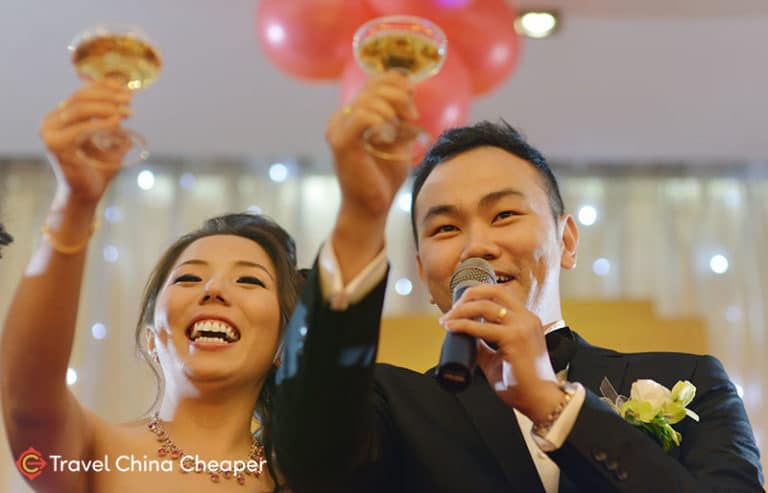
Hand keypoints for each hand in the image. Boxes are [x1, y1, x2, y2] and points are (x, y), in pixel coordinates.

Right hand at [39, 80, 132, 204]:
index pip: (81, 93)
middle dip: (108, 97)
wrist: (88, 193)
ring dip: (107, 107)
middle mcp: (51, 122)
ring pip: (79, 109)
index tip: (125, 90)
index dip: (103, 87)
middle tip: (129, 101)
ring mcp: (50, 133)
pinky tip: (117, 122)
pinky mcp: (55, 146)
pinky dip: (100, 123)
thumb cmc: (99, 167)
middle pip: (80, 98)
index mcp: (60, 117)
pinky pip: (80, 128)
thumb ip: (114, 119)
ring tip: (127, 111)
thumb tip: (129, 98)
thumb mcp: (109, 138)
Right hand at [327, 71, 418, 221]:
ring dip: (392, 109)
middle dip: (399, 96)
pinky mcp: (341, 142)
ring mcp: (338, 128)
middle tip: (412, 117)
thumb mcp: (398, 139)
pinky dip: (379, 120)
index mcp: (353, 114)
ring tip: (402, 129)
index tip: (413, 97)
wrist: (371, 208)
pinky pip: (361, 116)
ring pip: (368, 100)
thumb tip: (409, 91)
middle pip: (373, 87)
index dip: (397, 82)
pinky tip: (388, 134)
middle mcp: (341, 118)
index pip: (374, 82)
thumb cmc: (383, 177)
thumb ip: (400, 117)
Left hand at [439, 284, 563, 421]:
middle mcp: (526, 318)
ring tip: (446, 320)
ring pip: (485, 305)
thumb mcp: (498, 357)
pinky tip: (451, 327)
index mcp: (526, 320)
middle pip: (493, 291)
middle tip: (451, 311)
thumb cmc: (522, 383)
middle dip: (468, 295)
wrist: (540, 401)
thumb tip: (464, 336)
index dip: (477, 295)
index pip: (500, 294)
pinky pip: (482, 327)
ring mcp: (523, 326)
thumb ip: (484, 345)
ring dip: (461, 310)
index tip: (458, 307)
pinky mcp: (515, 339)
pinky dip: (463, 325)